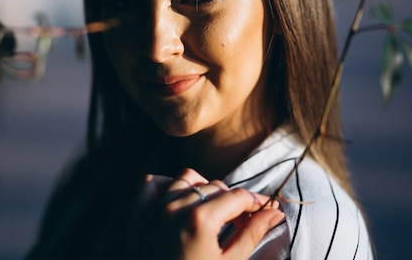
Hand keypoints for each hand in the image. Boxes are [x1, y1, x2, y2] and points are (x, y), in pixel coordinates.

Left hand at [130, 168, 284, 259]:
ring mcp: (154, 209)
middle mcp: (175, 207)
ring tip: (212, 211)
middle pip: (215, 187)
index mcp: (200, 219)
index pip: (238, 197)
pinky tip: (179, 199)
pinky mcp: (137, 215)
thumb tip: (273, 214)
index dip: (257, 202)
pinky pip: (152, 183)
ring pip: (186, 178)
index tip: (267, 210)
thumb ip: (251, 234)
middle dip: (233, 201)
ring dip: (203, 189)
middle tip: (242, 221)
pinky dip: (167, 184)